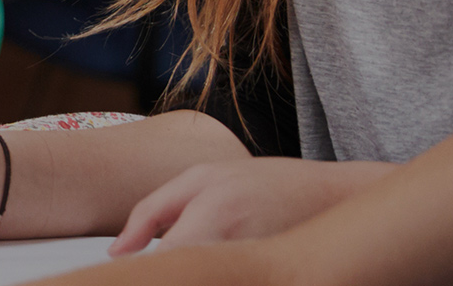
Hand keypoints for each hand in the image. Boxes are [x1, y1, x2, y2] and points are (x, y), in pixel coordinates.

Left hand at [109, 157, 398, 254]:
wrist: (336, 198)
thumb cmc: (263, 182)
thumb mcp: (203, 177)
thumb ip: (152, 211)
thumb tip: (116, 253)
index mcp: (213, 215)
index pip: (159, 264)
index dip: (137, 273)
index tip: (116, 275)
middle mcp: (235, 247)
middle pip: (179, 274)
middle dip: (164, 273)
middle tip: (150, 271)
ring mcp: (256, 266)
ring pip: (201, 277)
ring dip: (189, 272)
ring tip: (189, 263)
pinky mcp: (268, 278)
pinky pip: (228, 280)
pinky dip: (215, 275)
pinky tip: (216, 267)